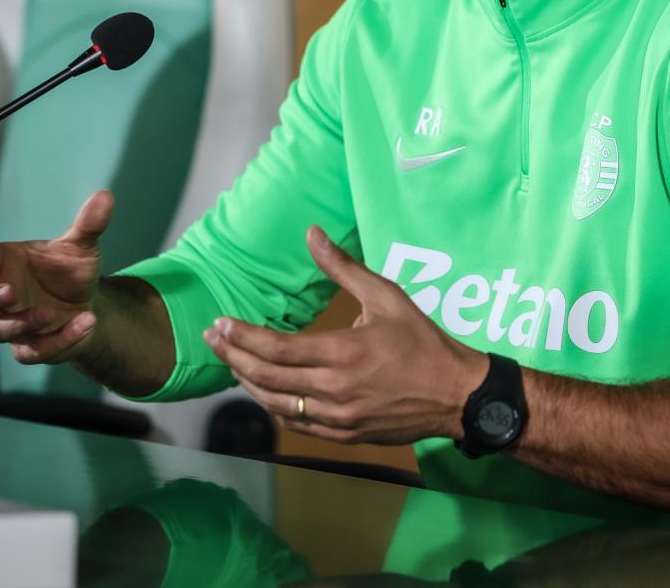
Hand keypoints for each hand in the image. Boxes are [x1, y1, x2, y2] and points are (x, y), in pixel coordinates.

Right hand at [0, 190, 111, 364]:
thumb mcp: (82, 247)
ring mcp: (14, 323)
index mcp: (6, 264)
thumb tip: (105, 196)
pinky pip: (35, 351)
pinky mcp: (31, 347)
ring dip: (25, 322)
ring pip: (1, 330)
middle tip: (9, 293)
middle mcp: (3, 295)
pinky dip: (60, 339)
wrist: (89, 303)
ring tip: (52, 311)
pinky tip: (85, 323)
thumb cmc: (70, 271)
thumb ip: (88, 224)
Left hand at [204, 226, 488, 445]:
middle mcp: (334, 390)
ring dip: (248, 384)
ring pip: (276, 405)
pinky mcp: (344, 436)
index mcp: (342, 354)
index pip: (277, 349)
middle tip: (213, 340)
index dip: (243, 337)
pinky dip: (274, 407)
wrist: (456, 395)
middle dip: (233, 358)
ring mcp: (337, 418)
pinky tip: (263, 391)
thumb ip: (344, 268)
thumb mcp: (387, 296)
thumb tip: (312, 233)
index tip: (220, 324)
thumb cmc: (422, 342)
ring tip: (231, 363)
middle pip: (267, 378)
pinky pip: (297, 424)